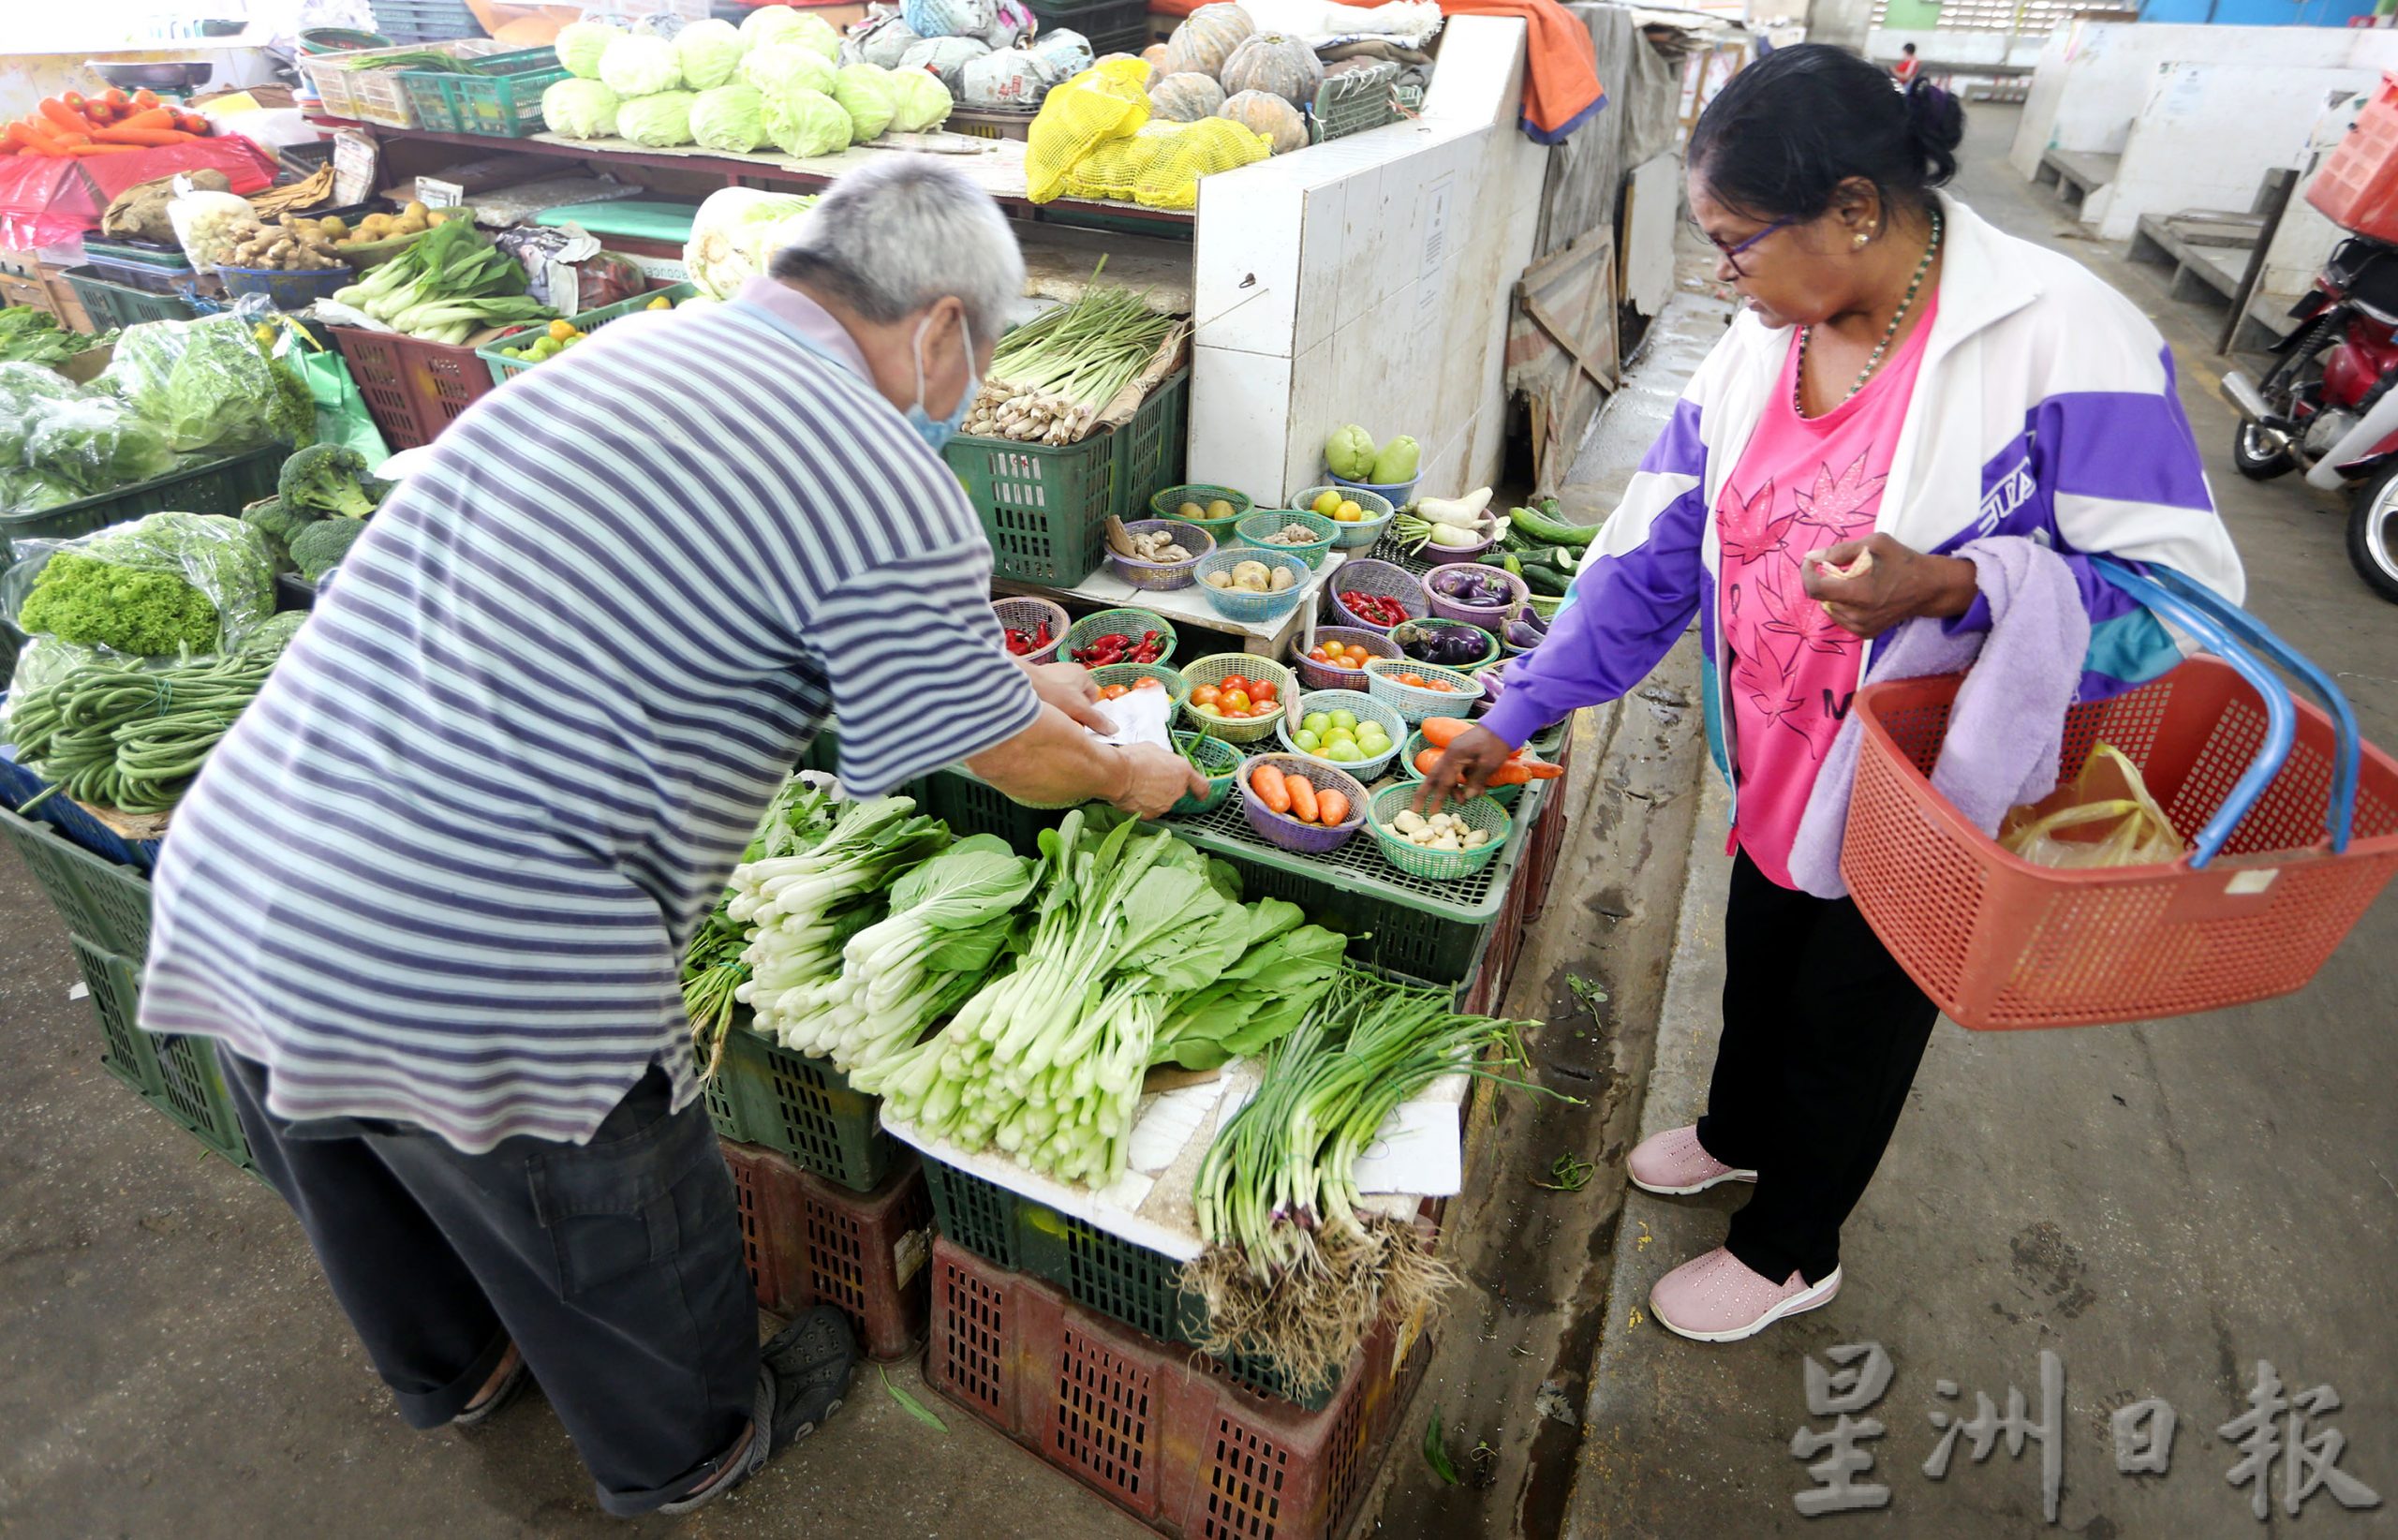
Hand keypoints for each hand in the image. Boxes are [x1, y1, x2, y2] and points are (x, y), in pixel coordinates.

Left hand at [1019, 658, 1114, 732]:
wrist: (1022, 683)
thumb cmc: (1053, 693)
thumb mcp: (1079, 709)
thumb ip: (1097, 720)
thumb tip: (1114, 729)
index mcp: (1082, 674)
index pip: (1093, 696)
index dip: (1088, 711)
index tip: (1080, 721)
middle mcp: (1068, 670)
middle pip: (1076, 696)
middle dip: (1073, 710)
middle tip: (1066, 720)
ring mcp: (1051, 673)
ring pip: (1061, 696)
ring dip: (1059, 707)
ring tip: (1052, 716)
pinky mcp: (1037, 678)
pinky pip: (1047, 693)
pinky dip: (1046, 702)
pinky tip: (1041, 710)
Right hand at [1109, 743, 1208, 818]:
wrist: (1117, 774)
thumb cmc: (1133, 758)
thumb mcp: (1154, 749)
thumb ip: (1164, 759)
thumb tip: (1161, 762)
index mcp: (1182, 771)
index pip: (1201, 786)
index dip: (1200, 791)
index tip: (1201, 794)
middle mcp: (1177, 790)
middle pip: (1176, 792)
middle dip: (1166, 787)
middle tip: (1150, 778)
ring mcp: (1165, 805)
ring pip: (1162, 802)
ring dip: (1153, 796)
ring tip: (1138, 785)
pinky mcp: (1150, 815)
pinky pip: (1149, 810)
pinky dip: (1142, 805)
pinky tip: (1133, 795)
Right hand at [1416, 725, 1514, 808]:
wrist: (1503, 725)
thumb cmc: (1496, 743)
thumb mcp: (1489, 764)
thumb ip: (1476, 781)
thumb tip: (1469, 796)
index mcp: (1454, 756)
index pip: (1443, 781)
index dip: (1438, 797)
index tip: (1431, 812)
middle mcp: (1450, 754)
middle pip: (1433, 776)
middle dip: (1424, 792)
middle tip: (1415, 807)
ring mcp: (1456, 753)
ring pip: (1445, 774)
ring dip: (1451, 789)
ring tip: (1460, 800)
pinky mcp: (1462, 753)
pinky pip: (1456, 770)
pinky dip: (1461, 781)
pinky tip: (1474, 789)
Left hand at [1799, 533, 1977, 639]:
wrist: (1928, 588)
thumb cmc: (1902, 561)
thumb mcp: (1875, 543)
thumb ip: (1840, 550)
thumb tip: (1813, 556)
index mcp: (1860, 592)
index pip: (1815, 589)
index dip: (1807, 574)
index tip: (1811, 561)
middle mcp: (1858, 615)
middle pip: (1822, 597)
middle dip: (1826, 580)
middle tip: (1843, 567)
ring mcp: (1861, 627)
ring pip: (1830, 608)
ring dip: (1834, 593)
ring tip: (1855, 581)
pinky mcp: (1865, 633)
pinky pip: (1841, 618)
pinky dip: (1843, 604)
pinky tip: (1861, 595)